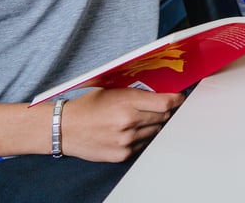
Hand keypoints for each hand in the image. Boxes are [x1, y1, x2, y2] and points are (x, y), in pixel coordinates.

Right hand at [59, 88, 184, 162]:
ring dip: (151, 124)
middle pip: (163, 117)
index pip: (165, 103)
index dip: (176, 99)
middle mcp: (129, 123)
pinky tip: (128, 132)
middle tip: (157, 107)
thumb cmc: (88, 106)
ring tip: (137, 119)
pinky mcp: (123, 154)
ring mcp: (126, 141)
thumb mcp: (112, 90)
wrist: (65, 128)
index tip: (179, 98)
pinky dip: (141, 138)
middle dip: (163, 111)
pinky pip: (143, 145)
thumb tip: (162, 92)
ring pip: (155, 131)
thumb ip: (137, 93)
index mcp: (127, 103)